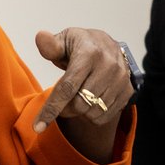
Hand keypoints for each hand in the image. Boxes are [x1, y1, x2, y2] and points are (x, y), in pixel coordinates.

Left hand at [32, 28, 133, 160]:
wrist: (107, 44)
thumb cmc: (79, 44)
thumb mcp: (63, 40)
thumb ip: (50, 45)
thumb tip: (41, 37)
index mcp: (89, 54)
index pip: (67, 87)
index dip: (51, 109)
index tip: (37, 127)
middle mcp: (108, 67)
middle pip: (80, 104)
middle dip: (64, 109)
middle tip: (60, 101)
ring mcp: (121, 80)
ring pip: (92, 113)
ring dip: (79, 111)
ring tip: (77, 95)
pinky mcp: (128, 91)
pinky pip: (105, 116)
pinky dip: (92, 115)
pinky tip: (89, 100)